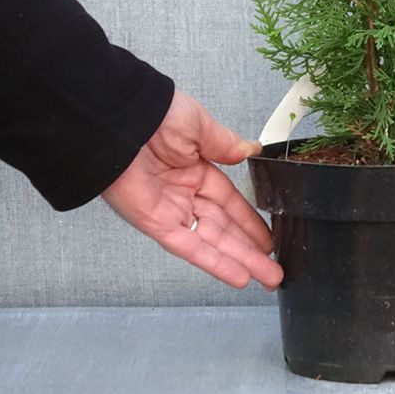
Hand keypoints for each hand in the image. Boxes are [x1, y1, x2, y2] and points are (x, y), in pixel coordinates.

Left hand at [102, 90, 282, 289]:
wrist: (120, 122)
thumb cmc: (156, 115)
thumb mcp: (200, 125)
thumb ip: (225, 144)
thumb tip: (251, 149)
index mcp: (196, 168)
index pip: (230, 202)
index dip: (250, 221)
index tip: (268, 238)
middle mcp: (185, 193)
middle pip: (225, 228)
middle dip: (250, 249)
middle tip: (274, 270)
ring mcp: (171, 211)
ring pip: (213, 242)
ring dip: (240, 261)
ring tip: (268, 278)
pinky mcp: (157, 224)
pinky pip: (190, 247)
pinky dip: (214, 262)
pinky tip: (237, 276)